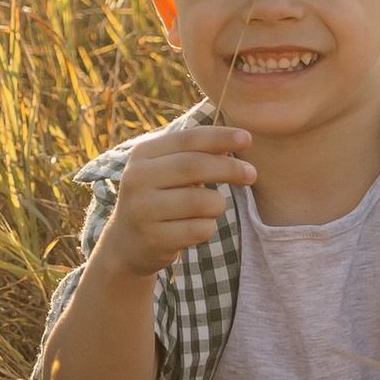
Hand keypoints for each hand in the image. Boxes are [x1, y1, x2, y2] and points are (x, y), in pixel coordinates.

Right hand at [95, 116, 253, 280]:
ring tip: (212, 208)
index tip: (247, 138)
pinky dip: (208, 227)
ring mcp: (142, 210)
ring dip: (218, 204)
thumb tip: (240, 139)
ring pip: (201, 201)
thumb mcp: (167, 169)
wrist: (127, 242)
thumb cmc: (160, 197)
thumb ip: (195, 153)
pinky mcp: (153, 238)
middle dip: (230, 169)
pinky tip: (197, 227)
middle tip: (251, 174)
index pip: (187, 138)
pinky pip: (199, 229)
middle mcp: (136, 179)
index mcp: (142, 154)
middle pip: (194, 166)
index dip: (219, 137)